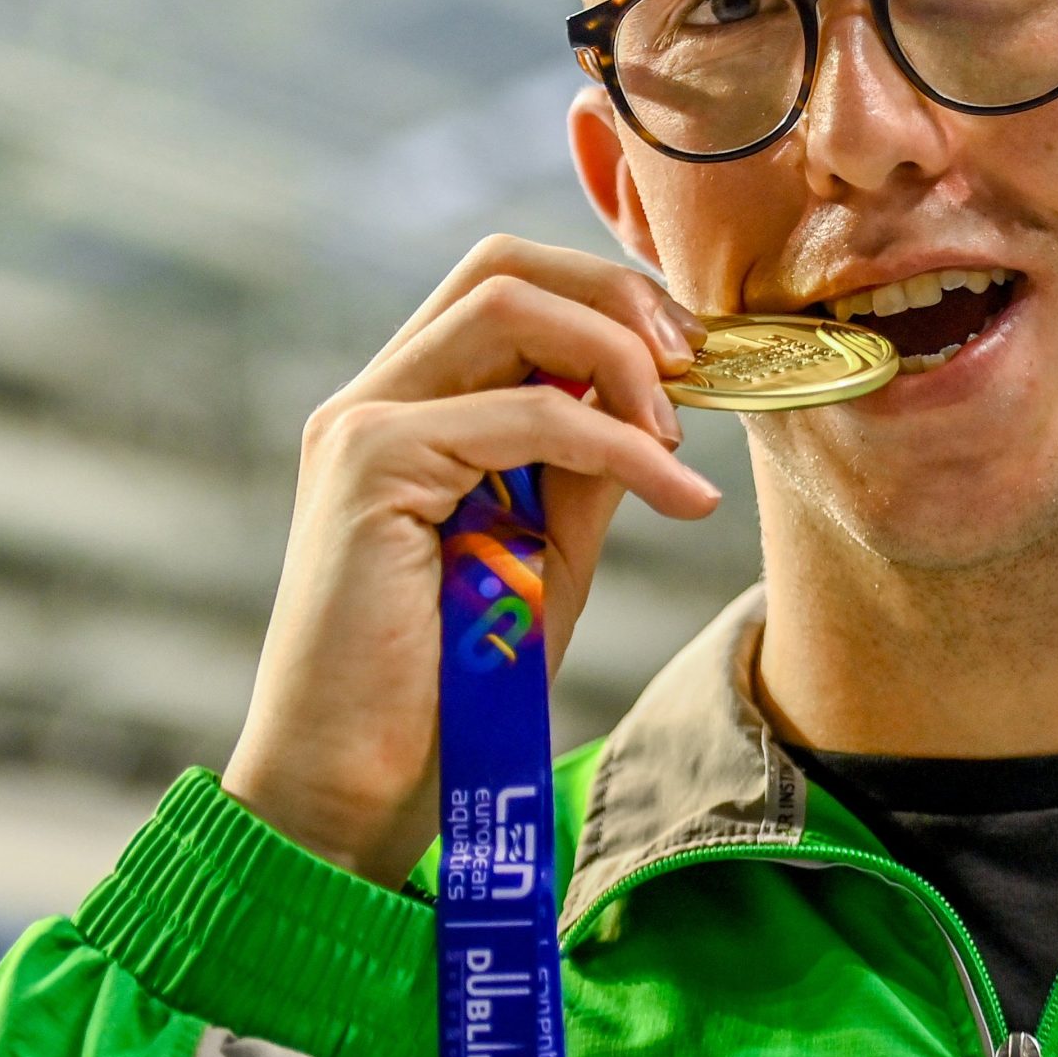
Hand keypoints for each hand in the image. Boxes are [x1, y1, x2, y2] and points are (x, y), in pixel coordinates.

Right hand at [223, 236, 719, 887]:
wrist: (362, 791)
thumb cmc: (454, 689)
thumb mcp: (547, 553)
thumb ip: (586, 466)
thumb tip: (655, 396)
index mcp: (409, 408)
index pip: (508, 287)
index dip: (610, 300)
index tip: (692, 363)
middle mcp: (375, 396)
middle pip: (503, 265)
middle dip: (619, 296)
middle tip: (695, 365)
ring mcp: (363, 422)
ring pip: (509, 306)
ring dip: (620, 356)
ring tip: (676, 440)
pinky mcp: (369, 464)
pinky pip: (526, 411)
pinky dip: (619, 442)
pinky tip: (677, 496)